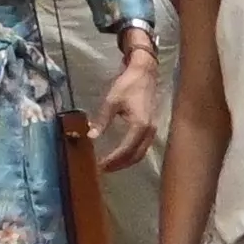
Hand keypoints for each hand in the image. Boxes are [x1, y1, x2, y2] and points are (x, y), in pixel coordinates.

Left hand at [91, 41, 157, 165]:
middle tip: (103, 169)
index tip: (100, 165)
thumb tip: (91, 136)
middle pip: (135, 156)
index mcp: (139, 126)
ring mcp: (152, 131)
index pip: (126, 149)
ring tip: (111, 164)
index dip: (113, 159)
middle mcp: (149, 132)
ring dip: (126, 161)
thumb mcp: (111, 101)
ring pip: (140, 153)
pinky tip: (121, 154)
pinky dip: (131, 154)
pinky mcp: (151, 128)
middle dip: (120, 165)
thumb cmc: (128, 85)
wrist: (145, 73)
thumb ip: (102, 120)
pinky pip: (142, 147)